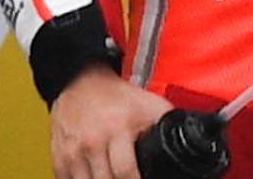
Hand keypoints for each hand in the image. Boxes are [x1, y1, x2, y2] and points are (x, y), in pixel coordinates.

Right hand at [50, 66, 170, 178]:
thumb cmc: (117, 96)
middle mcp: (92, 142)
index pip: (125, 170)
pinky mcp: (59, 156)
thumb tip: (193, 133)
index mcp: (117, 129)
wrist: (81, 82)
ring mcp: (72, 151)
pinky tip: (93, 178)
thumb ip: (169, 122)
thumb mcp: (150, 105)